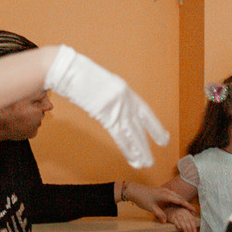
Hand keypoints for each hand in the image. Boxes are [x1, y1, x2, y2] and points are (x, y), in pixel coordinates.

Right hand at [45, 46, 168, 167]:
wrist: (68, 68)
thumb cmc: (78, 74)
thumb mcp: (100, 83)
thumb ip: (107, 98)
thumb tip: (106, 109)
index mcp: (124, 90)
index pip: (144, 112)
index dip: (153, 126)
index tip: (163, 136)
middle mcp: (124, 99)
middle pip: (139, 126)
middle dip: (146, 144)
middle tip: (153, 159)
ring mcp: (116, 106)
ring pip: (132, 133)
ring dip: (139, 150)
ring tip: (146, 164)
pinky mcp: (105, 114)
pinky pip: (119, 135)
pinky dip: (127, 148)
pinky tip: (133, 158)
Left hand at [126, 182, 193, 228]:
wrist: (134, 190)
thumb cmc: (142, 199)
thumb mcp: (151, 208)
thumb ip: (159, 214)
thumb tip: (165, 222)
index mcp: (165, 195)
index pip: (180, 201)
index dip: (187, 206)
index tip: (193, 210)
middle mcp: (166, 192)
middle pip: (180, 197)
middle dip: (187, 204)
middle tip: (193, 211)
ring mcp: (164, 190)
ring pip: (176, 195)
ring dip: (182, 201)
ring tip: (186, 207)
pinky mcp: (161, 191)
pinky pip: (172, 195)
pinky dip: (177, 199)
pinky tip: (176, 203)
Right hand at [168, 205, 200, 231]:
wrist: (169, 209)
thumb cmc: (179, 212)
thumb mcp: (185, 211)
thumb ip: (191, 215)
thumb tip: (196, 222)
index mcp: (187, 211)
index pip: (192, 219)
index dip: (194, 226)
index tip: (195, 231)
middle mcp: (182, 212)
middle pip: (187, 221)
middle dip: (190, 228)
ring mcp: (177, 214)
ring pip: (182, 222)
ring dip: (184, 228)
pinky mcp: (172, 217)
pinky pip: (175, 221)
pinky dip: (178, 225)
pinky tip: (180, 228)